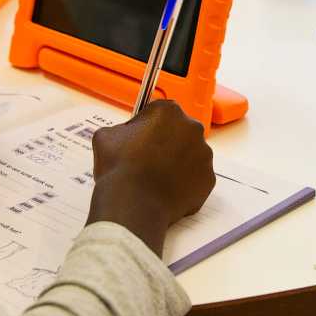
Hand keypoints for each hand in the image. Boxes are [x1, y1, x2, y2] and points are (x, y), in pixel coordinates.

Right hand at [86, 100, 215, 253]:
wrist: (133, 204)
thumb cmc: (120, 167)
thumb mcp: (106, 136)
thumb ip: (122, 129)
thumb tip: (124, 135)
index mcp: (168, 112)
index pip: (160, 113)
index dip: (149, 126)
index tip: (141, 139)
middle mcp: (192, 128)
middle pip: (180, 132)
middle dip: (167, 143)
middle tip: (149, 160)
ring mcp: (204, 155)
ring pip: (191, 155)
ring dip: (177, 163)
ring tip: (157, 178)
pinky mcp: (208, 179)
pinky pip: (196, 178)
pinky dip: (185, 183)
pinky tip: (167, 190)